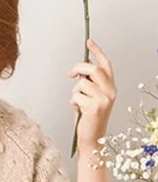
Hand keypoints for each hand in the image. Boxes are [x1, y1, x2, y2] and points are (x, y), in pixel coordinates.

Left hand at [68, 39, 116, 153]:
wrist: (91, 139)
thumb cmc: (88, 118)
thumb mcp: (91, 97)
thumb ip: (89, 83)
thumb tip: (80, 70)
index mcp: (111, 88)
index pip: (106, 65)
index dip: (97, 52)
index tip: (89, 42)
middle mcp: (110, 92)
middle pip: (92, 69)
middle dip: (78, 69)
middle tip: (70, 75)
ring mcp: (104, 99)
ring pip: (81, 83)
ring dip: (75, 92)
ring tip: (78, 103)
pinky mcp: (95, 107)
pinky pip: (76, 96)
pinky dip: (73, 102)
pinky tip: (78, 111)